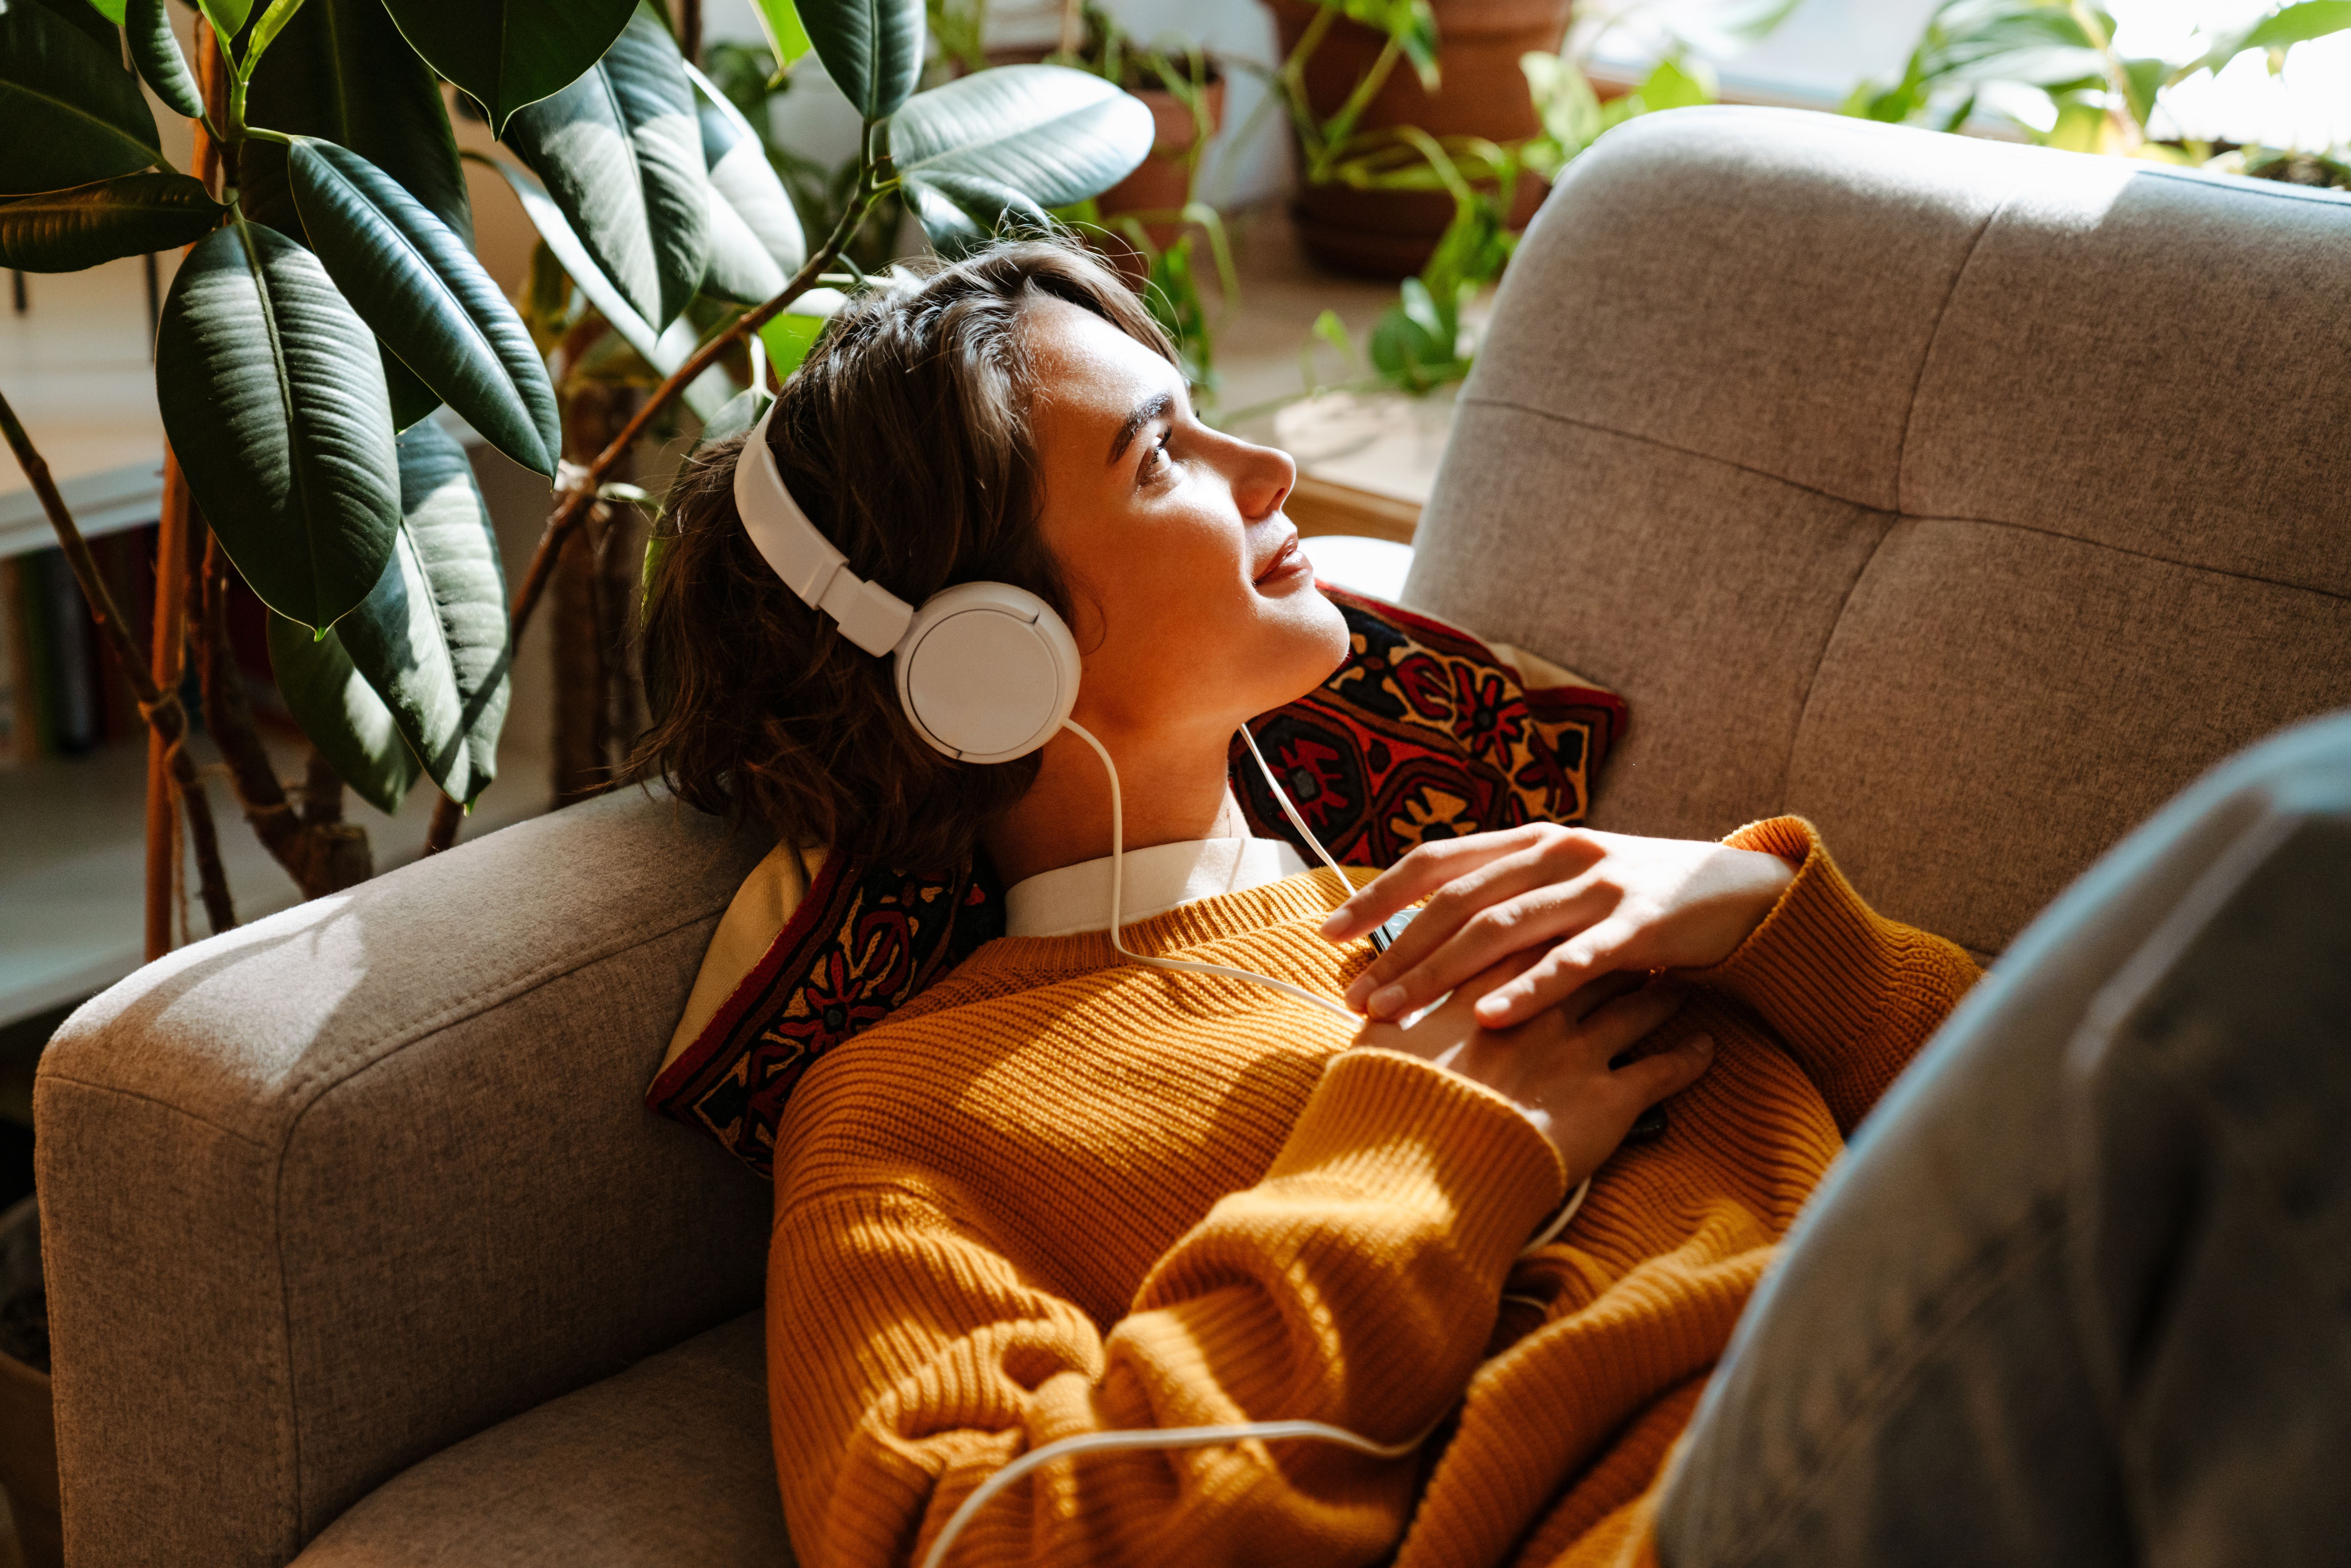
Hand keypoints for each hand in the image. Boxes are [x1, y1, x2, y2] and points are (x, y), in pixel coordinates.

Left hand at [1322, 825, 1794, 1029]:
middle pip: (1458, 901)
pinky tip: (1490, 1018)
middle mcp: (1558, 853)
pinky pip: (1576, 960)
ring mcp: (1600, 884)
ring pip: (1504, 927)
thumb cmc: (1637, 898)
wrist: (1741, 890)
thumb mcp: (1566, 887)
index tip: (1330, 935)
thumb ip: (1507, 900)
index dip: (1379, 896)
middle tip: (1354, 995)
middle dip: (1398, 950)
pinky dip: (1529, 988)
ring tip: (1396, 1011)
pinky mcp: (1642, 922)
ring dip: (1442, 971)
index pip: (1436, 863)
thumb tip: (1427, 934)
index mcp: (1531, 842)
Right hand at [1355, 952, 1713, 1177]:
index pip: (1523, 932)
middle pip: (1588, 956)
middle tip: (1634, 930)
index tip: (1563, 907)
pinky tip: (1707, 1049)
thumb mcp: (1379, 1045)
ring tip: (1675, 980)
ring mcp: (1578, 1050)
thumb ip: (1388, 1014)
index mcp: (1484, 985)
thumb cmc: (1394, 1104)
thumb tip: (1374, 1000)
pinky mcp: (1609, 1100)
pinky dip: (1688, 1059)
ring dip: (1658, 990)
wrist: (1427, 1165)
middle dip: (1612, 941)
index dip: (1545, 918)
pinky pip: (1663, 1072)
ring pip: (1634, 1004)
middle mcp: (1539, 1006)